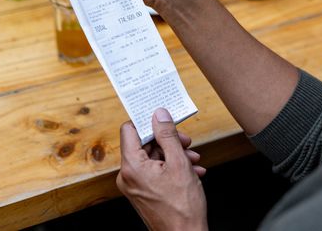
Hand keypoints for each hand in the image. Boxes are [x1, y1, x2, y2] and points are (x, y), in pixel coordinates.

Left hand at [117, 109, 207, 230]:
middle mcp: (128, 176)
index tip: (163, 118)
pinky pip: (155, 172)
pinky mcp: (143, 193)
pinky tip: (191, 172)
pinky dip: (172, 168)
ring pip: (153, 158)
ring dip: (174, 155)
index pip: (129, 129)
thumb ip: (168, 135)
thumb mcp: (179, 163)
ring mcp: (135, 186)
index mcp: (132, 166)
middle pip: (144, 144)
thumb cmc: (182, 207)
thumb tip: (159, 114)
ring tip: (193, 160)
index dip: (147, 121)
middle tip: (186, 142)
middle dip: (168, 141)